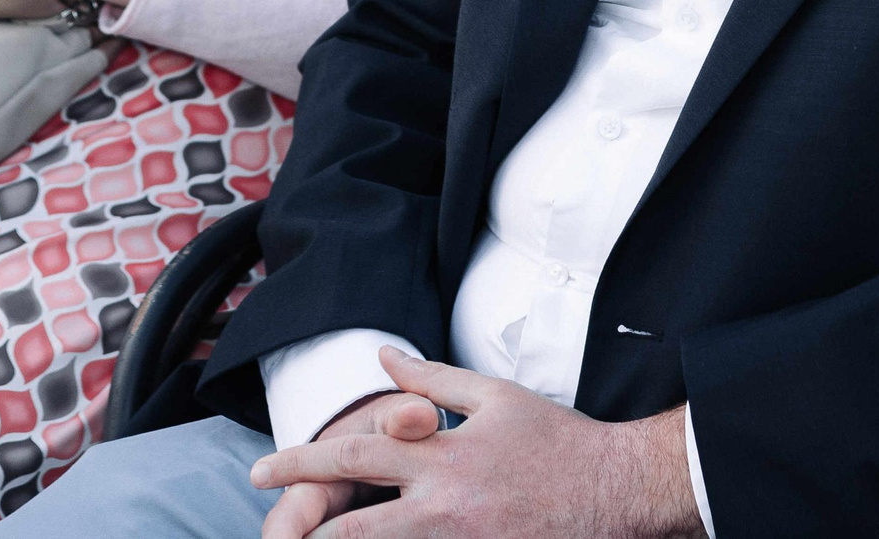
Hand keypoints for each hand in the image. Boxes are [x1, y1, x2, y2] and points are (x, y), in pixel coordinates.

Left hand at [248, 348, 702, 537]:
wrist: (615, 490)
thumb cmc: (556, 440)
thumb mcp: (494, 396)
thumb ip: (432, 379)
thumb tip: (384, 357)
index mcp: (443, 457)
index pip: (355, 454)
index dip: (301, 462)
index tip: (263, 469)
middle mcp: (444, 508)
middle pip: (351, 530)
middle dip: (304, 532)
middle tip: (273, 531)